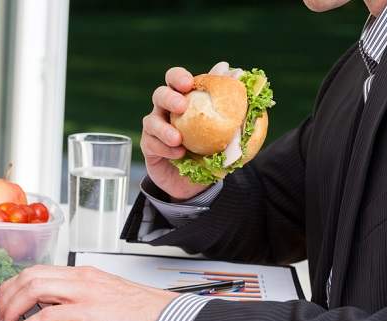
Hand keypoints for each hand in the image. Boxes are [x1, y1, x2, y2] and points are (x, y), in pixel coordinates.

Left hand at [0, 265, 178, 320]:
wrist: (161, 316)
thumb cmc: (138, 310)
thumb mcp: (105, 295)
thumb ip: (82, 296)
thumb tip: (59, 306)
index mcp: (84, 273)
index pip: (39, 271)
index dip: (13, 282)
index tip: (0, 295)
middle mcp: (80, 278)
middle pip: (30, 276)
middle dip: (6, 294)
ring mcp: (83, 292)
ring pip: (33, 289)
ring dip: (11, 309)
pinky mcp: (87, 311)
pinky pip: (46, 315)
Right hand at [141, 61, 229, 200]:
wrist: (195, 182)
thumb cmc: (211, 151)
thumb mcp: (226, 132)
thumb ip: (229, 105)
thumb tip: (237, 74)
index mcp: (183, 99)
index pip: (175, 79)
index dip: (178, 77)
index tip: (188, 83)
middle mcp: (166, 111)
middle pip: (159, 94)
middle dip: (169, 98)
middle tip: (182, 106)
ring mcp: (155, 129)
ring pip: (151, 120)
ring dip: (164, 128)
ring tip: (178, 139)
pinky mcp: (149, 147)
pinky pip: (151, 143)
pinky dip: (164, 148)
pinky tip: (178, 154)